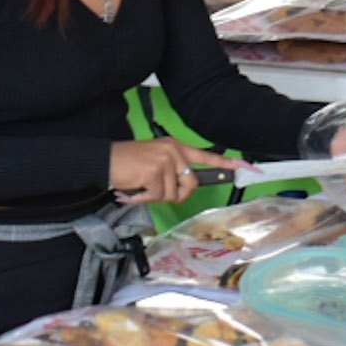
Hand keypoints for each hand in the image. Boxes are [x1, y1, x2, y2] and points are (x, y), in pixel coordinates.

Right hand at [110, 139, 231, 204]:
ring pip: (172, 194)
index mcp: (175, 147)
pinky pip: (158, 196)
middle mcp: (173, 151)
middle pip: (189, 184)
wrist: (104, 160)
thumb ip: (173, 171)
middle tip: (156, 192)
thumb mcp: (155, 161)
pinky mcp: (154, 172)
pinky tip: (136, 189)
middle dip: (176, 194)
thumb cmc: (128, 164)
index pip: (203, 155)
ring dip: (155, 196)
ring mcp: (164, 161)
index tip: (241, 166)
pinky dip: (145, 198)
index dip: (223, 163)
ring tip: (141, 186)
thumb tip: (185, 188)